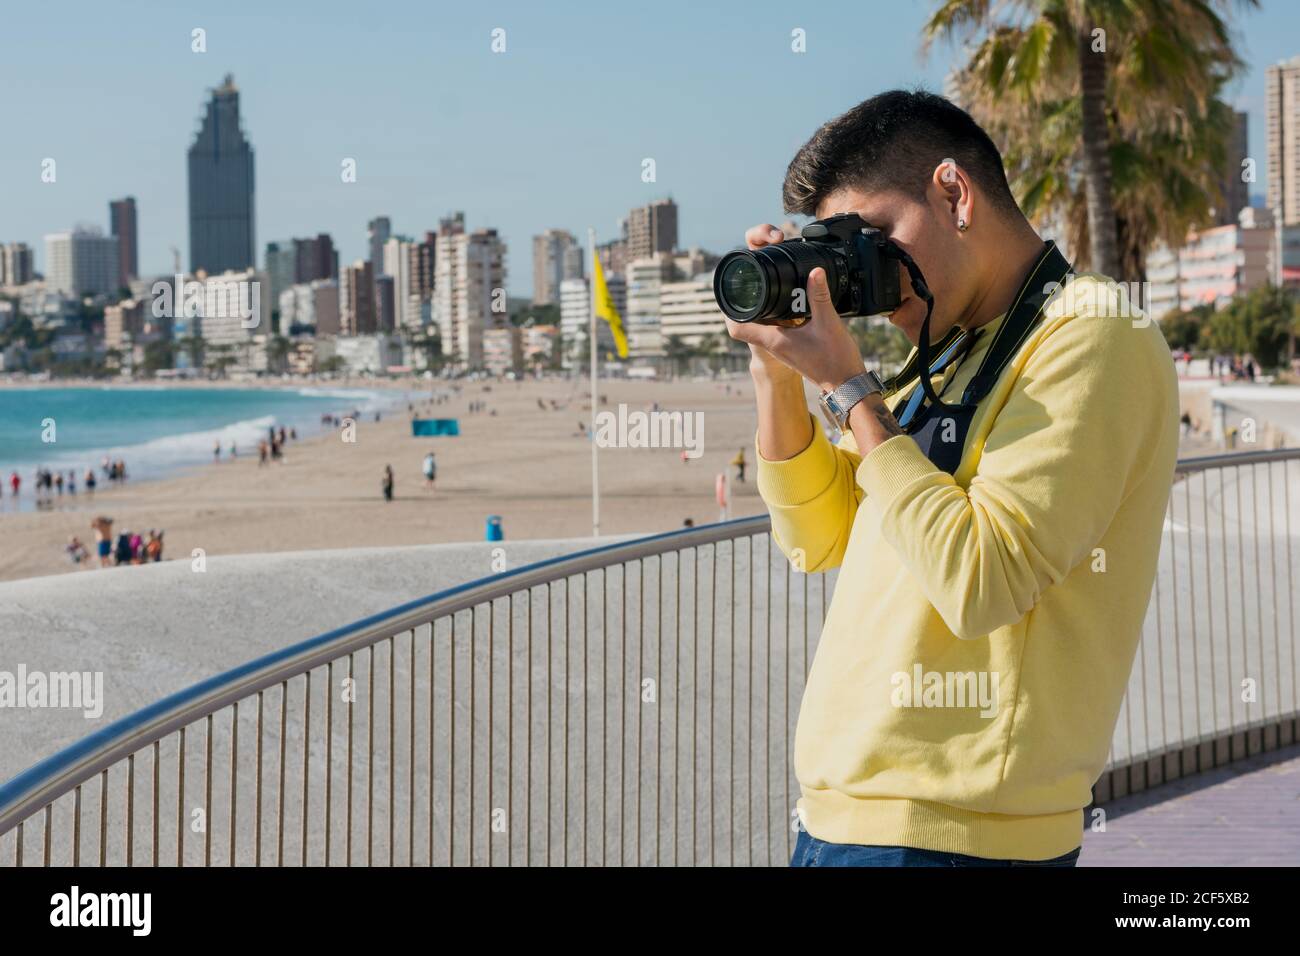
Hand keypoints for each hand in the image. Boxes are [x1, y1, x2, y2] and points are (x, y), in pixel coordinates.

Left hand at [725, 254, 866, 392]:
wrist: (846, 384)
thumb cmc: (835, 360)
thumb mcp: (828, 323)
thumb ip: (819, 296)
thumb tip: (814, 272)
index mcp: (774, 340)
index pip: (738, 329)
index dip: (728, 312)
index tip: (729, 295)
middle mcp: (774, 346)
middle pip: (747, 325)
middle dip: (745, 306)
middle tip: (749, 286)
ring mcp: (783, 349)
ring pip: (762, 328)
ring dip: (761, 312)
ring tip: (765, 292)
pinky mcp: (793, 350)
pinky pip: (777, 331)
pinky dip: (777, 319)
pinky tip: (789, 308)